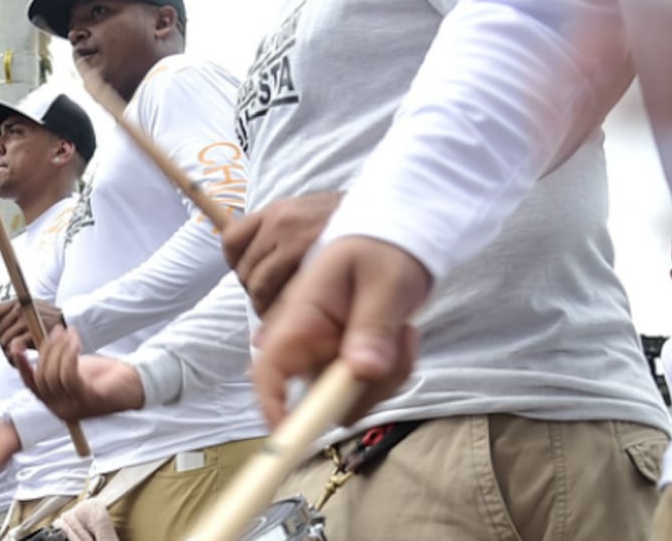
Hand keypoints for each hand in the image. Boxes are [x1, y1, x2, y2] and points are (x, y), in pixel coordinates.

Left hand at [0, 298, 63, 359]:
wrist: (68, 322)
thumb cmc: (47, 319)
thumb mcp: (29, 309)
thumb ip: (11, 313)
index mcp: (16, 302)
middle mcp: (19, 309)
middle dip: (1, 343)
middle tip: (11, 349)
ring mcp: (26, 320)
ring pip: (4, 341)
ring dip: (8, 352)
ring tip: (16, 355)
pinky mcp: (33, 332)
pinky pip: (14, 347)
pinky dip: (14, 357)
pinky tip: (19, 359)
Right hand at [14, 326, 144, 419]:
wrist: (134, 385)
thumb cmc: (104, 376)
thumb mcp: (74, 368)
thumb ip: (56, 363)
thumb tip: (41, 343)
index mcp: (54, 403)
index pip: (31, 385)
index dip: (22, 366)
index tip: (17, 347)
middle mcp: (61, 410)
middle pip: (42, 377)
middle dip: (48, 350)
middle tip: (59, 330)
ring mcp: (74, 407)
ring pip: (54, 375)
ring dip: (61, 349)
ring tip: (72, 334)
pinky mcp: (88, 400)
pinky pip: (69, 376)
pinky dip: (70, 355)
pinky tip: (76, 343)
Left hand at [222, 191, 342, 315]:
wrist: (394, 217)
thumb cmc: (353, 227)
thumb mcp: (312, 216)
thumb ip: (284, 237)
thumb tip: (253, 269)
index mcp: (278, 210)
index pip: (232, 239)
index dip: (238, 263)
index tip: (254, 276)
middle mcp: (281, 221)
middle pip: (245, 269)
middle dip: (256, 290)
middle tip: (275, 302)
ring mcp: (296, 241)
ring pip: (258, 287)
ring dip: (266, 306)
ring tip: (287, 313)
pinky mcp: (314, 263)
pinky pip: (280, 297)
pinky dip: (280, 312)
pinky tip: (297, 314)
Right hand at [253, 236, 427, 427]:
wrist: (394, 237)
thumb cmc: (382, 249)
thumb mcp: (384, 284)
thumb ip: (373, 327)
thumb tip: (363, 371)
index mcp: (301, 318)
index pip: (269, 370)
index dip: (274, 408)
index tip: (297, 434)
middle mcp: (305, 341)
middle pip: (321, 398)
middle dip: (367, 388)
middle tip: (399, 347)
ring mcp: (324, 353)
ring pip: (348, 398)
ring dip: (386, 376)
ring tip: (403, 332)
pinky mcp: (342, 360)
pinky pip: (366, 388)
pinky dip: (392, 371)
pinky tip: (400, 335)